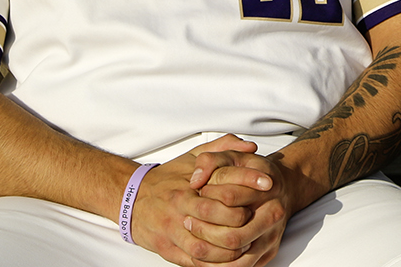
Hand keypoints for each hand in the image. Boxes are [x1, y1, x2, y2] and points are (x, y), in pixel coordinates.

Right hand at [128, 135, 265, 265]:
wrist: (131, 199)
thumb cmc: (169, 178)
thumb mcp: (192, 157)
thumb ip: (222, 148)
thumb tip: (252, 146)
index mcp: (186, 189)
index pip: (220, 192)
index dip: (247, 189)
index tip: (269, 186)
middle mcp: (178, 211)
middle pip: (213, 222)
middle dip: (240, 224)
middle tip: (260, 219)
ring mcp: (172, 233)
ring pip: (204, 248)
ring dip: (230, 250)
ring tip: (250, 243)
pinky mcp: (168, 250)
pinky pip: (194, 262)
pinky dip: (214, 264)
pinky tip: (231, 260)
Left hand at [187, 140, 306, 266]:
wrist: (283, 189)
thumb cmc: (255, 172)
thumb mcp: (234, 157)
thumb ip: (211, 161)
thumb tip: (195, 181)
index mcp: (267, 191)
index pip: (229, 198)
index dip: (206, 198)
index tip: (193, 196)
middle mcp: (273, 217)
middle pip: (233, 237)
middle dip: (204, 232)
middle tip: (187, 222)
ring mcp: (271, 239)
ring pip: (237, 260)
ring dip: (210, 255)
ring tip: (192, 243)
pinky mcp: (267, 254)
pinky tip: (204, 257)